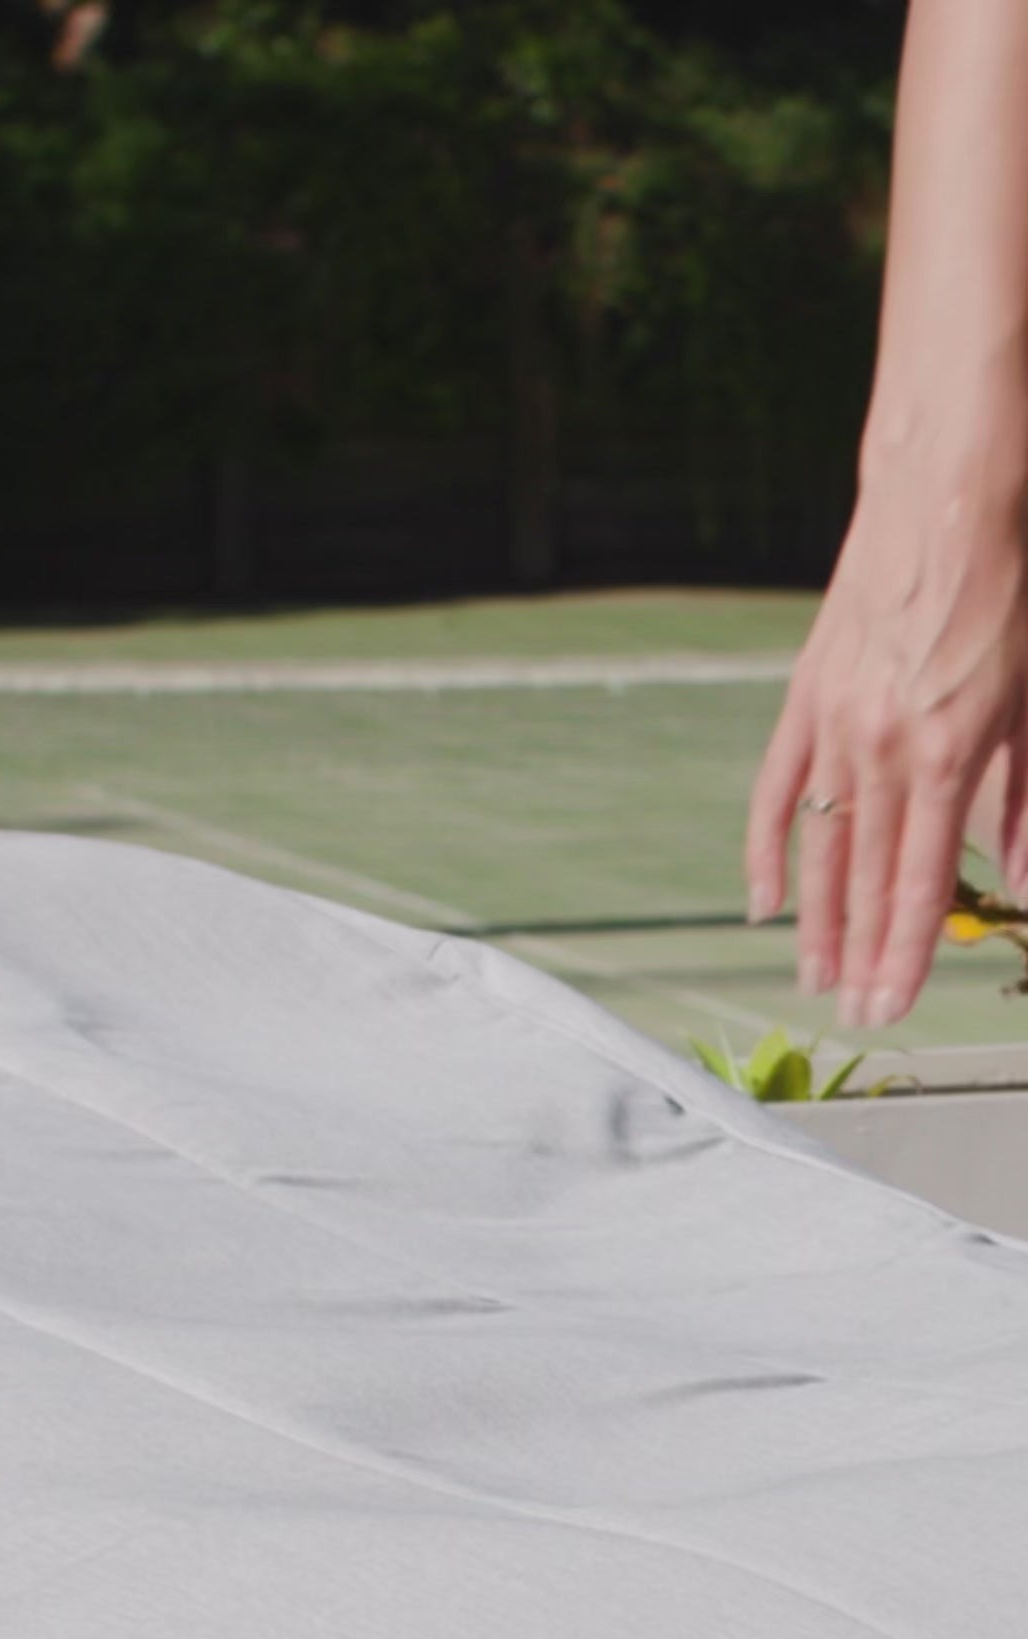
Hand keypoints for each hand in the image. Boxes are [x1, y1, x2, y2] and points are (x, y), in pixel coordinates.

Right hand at [746, 446, 1027, 1028]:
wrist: (948, 493)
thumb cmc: (1010, 586)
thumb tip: (1019, 879)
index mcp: (946, 750)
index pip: (920, 880)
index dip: (906, 953)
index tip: (891, 1008)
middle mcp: (879, 747)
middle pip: (863, 876)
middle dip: (860, 954)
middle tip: (854, 1015)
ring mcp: (833, 724)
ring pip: (819, 843)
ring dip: (816, 919)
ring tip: (814, 976)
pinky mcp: (806, 698)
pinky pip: (776, 789)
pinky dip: (767, 849)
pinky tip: (765, 900)